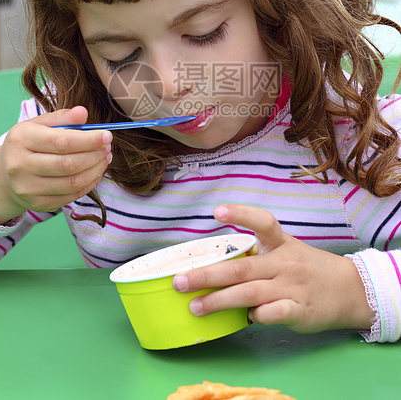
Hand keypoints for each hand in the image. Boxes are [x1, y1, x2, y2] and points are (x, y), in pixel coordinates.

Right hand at [0, 106, 111, 223]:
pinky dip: (89, 183)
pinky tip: (96, 172)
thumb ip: (62, 117)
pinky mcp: (39, 204)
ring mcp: (29, 189)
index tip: (107, 136)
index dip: (89, 140)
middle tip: (108, 147)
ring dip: (96, 170)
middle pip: (69, 164)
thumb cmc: (28, 144)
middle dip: (95, 155)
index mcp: (22, 139)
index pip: (61, 141)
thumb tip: (83, 112)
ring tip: (105, 158)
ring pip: (73, 182)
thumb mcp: (39, 124)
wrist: (5, 175)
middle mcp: (21, 166)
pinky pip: (72, 195)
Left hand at [173, 204, 373, 333]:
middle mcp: (284, 262)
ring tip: (195, 306)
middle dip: (206, 275)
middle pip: (240, 267)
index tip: (217, 211)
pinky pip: (271, 313)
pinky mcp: (298, 310)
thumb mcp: (287, 252)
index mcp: (281, 243)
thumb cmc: (307, 269)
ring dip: (218, 300)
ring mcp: (291, 286)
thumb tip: (216, 269)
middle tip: (180, 281)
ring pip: (248, 292)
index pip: (262, 222)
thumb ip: (257, 258)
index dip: (240, 214)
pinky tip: (243, 319)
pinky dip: (255, 316)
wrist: (349, 289)